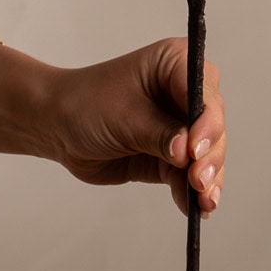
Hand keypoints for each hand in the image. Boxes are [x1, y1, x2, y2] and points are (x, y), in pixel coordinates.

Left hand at [49, 37, 224, 216]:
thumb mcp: (125, 117)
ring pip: (207, 154)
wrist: (58, 128)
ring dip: (207, 179)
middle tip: (198, 179)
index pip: (204, 93)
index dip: (206, 122)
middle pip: (212, 126)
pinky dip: (192, 192)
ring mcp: (180, 125)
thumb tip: (186, 153)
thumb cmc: (86, 105)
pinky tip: (194, 207)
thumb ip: (160, 134)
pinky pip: (189, 175)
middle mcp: (183, 92)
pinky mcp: (172, 154)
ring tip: (203, 201)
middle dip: (209, 156)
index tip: (196, 149)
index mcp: (175, 64)